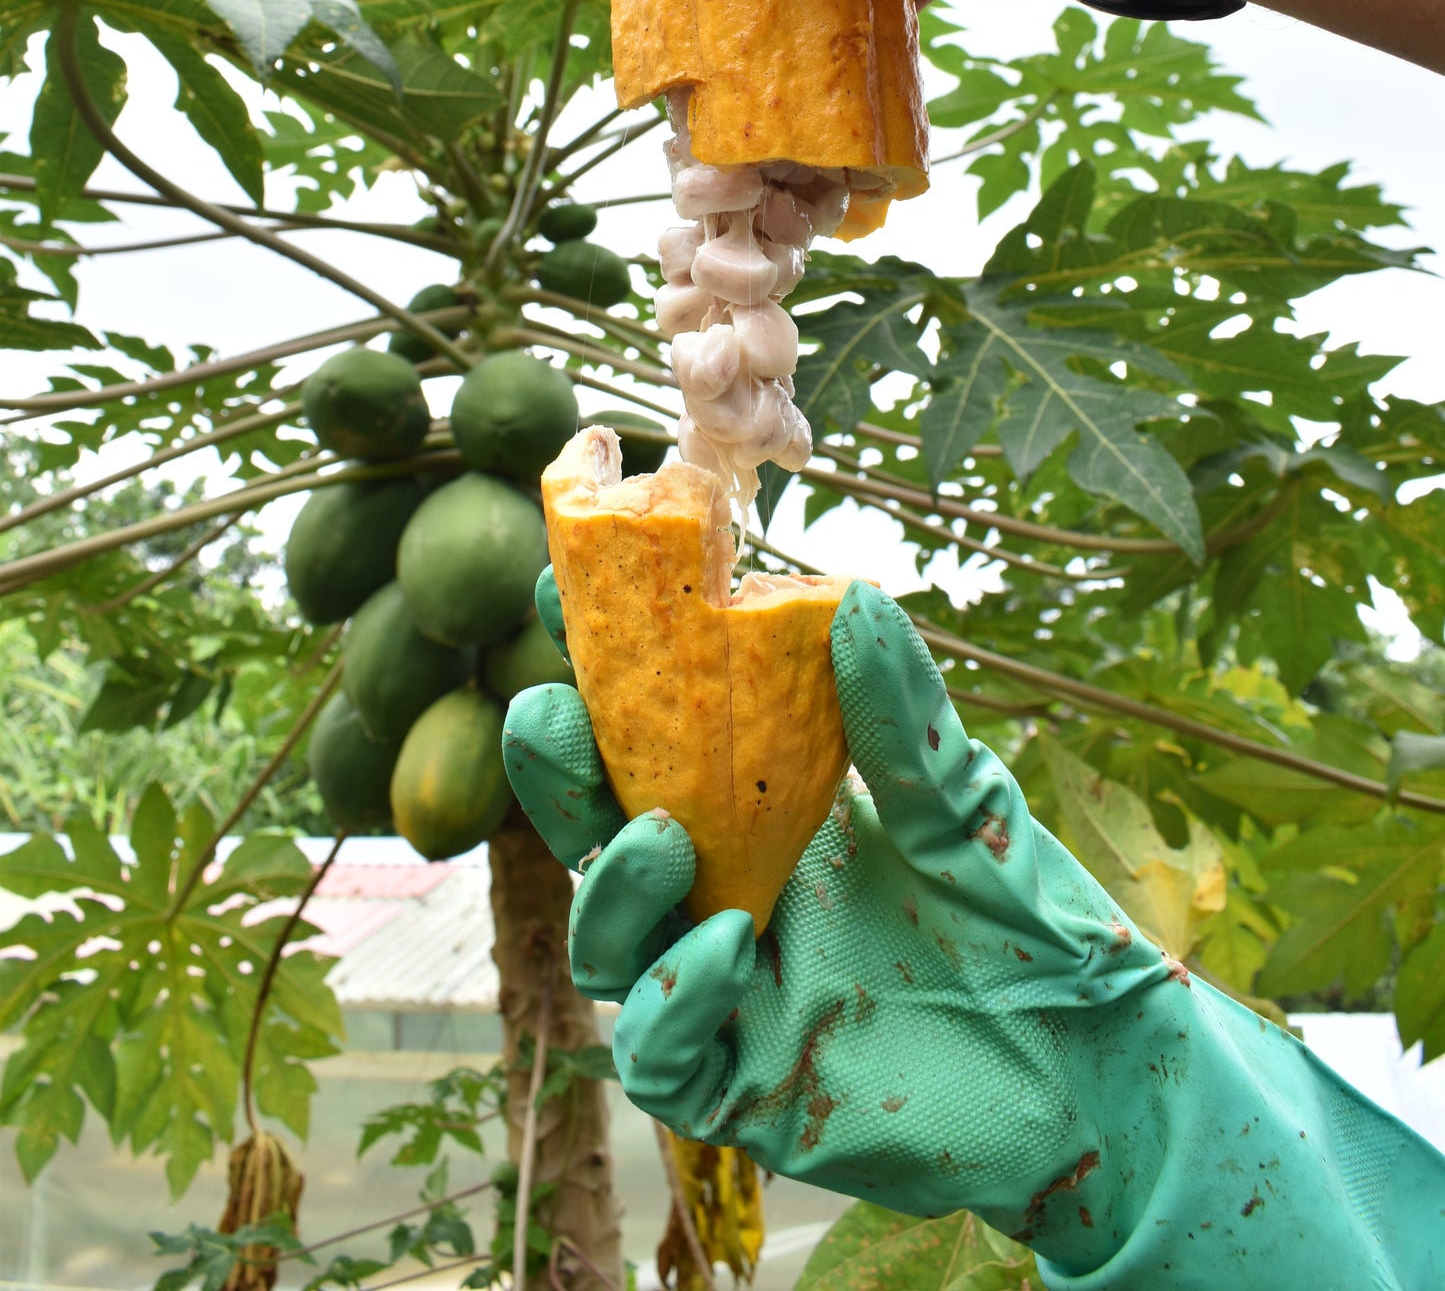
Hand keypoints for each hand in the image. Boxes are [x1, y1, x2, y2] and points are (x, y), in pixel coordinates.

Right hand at [503, 578, 1181, 1271]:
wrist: (1102, 1064)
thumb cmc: (1036, 924)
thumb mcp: (965, 804)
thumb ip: (901, 717)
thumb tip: (856, 596)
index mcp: (770, 818)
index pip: (656, 739)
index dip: (599, 671)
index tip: (556, 592)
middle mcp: (732, 898)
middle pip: (601, 835)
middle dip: (557, 772)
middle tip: (549, 710)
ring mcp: (735, 997)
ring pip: (612, 947)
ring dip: (615, 885)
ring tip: (666, 838)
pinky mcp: (752, 1091)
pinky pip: (664, 1057)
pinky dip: (675, 998)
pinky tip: (730, 949)